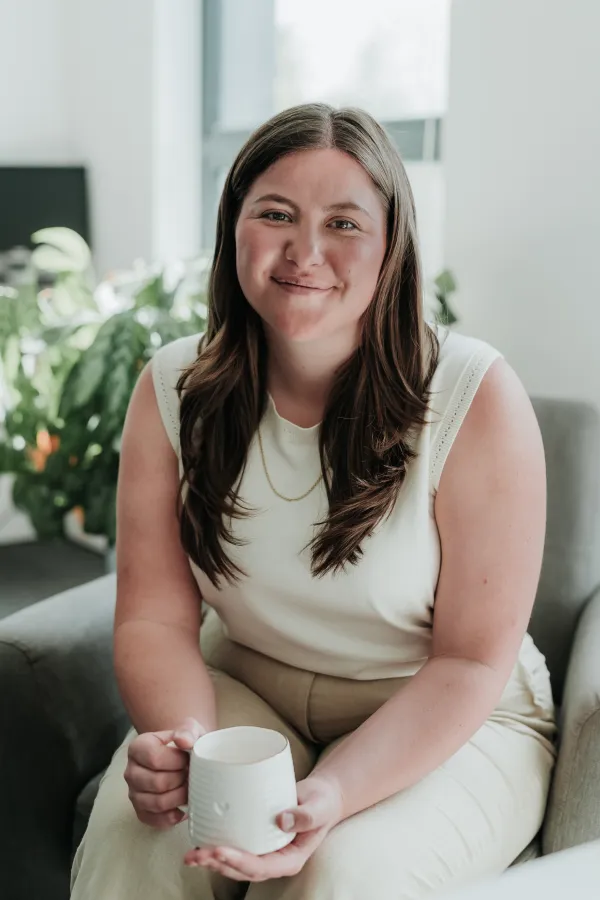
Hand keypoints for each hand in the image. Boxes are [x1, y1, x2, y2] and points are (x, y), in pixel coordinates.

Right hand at [125, 716, 204, 828]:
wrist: (182, 756)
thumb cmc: (185, 743)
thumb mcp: (189, 730)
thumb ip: (187, 731)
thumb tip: (185, 741)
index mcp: (138, 747)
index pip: (154, 758)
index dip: (176, 761)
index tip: (188, 759)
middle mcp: (131, 771)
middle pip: (157, 782)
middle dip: (181, 780)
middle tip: (192, 775)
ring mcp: (134, 793)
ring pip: (157, 803)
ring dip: (179, 798)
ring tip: (190, 789)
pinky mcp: (141, 812)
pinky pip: (156, 820)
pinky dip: (173, 816)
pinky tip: (183, 807)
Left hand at [183, 773, 343, 881]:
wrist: (321, 796)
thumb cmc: (321, 802)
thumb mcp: (320, 806)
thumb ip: (306, 815)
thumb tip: (283, 820)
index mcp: (290, 859)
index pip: (262, 867)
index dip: (239, 862)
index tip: (220, 851)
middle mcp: (274, 860)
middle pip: (243, 870)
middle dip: (218, 864)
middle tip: (197, 853)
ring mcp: (264, 852)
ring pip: (234, 864)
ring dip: (212, 861)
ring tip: (192, 853)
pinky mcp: (255, 840)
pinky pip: (234, 849)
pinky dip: (216, 848)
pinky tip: (200, 841)